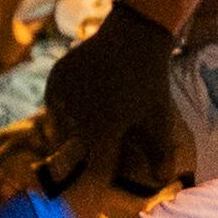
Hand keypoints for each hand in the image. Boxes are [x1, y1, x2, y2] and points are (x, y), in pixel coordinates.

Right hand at [39, 0, 179, 194]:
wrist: (135, 36)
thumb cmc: (150, 83)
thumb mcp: (159, 119)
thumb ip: (160, 154)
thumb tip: (163, 180)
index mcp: (100, 132)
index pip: (95, 170)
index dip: (104, 174)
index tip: (112, 166)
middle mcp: (75, 118)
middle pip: (79, 149)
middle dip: (92, 148)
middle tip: (109, 131)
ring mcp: (61, 97)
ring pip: (63, 129)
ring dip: (77, 128)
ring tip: (100, 111)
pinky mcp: (54, 81)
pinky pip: (54, 106)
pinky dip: (65, 108)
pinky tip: (85, 100)